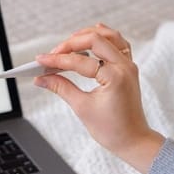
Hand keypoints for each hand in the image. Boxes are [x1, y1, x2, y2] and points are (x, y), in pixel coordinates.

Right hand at [34, 23, 163, 173]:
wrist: (133, 141)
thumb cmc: (112, 129)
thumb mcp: (82, 107)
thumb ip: (61, 88)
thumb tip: (42, 78)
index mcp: (115, 77)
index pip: (79, 61)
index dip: (57, 60)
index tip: (41, 61)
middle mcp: (124, 67)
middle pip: (94, 40)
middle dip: (70, 44)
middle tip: (52, 54)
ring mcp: (129, 65)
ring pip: (108, 36)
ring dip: (87, 35)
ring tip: (68, 43)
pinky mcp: (128, 68)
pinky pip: (119, 44)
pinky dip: (105, 37)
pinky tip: (94, 32)